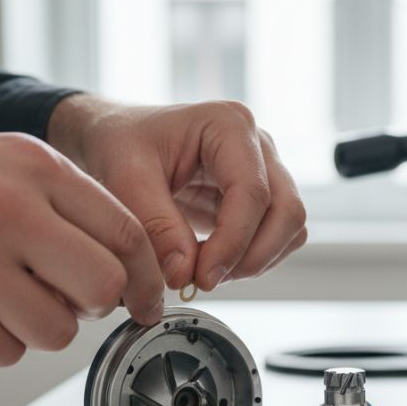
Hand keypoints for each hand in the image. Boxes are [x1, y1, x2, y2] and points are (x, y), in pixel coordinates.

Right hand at [0, 107, 165, 365]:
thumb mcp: (1, 157)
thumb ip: (66, 201)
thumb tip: (124, 259)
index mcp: (34, 167)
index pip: (126, 234)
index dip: (147, 277)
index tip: (148, 299)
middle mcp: (7, 211)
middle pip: (103, 288)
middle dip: (96, 305)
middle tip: (71, 298)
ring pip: (56, 332)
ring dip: (41, 326)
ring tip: (5, 296)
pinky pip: (4, 353)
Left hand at [47, 95, 306, 291]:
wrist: (116, 138)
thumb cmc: (120, 143)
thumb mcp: (125, 178)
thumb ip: (156, 225)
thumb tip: (184, 273)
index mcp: (229, 125)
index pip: (253, 193)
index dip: (233, 243)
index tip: (203, 277)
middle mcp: (258, 145)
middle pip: (287, 212)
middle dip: (252, 256)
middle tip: (206, 280)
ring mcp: (264, 171)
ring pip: (290, 228)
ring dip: (255, 260)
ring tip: (205, 271)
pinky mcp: (260, 196)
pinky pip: (277, 236)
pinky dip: (252, 258)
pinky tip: (213, 262)